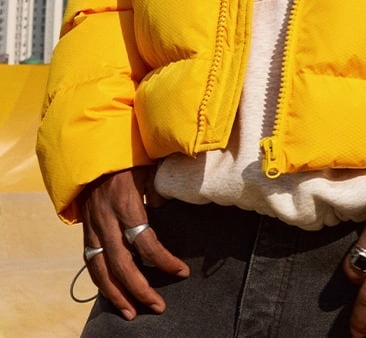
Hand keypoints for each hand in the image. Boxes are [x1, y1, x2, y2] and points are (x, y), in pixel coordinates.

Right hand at [81, 166, 189, 319]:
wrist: (93, 151)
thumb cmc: (128, 157)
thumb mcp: (147, 167)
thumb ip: (157, 188)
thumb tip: (163, 206)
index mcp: (125, 203)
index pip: (145, 242)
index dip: (163, 260)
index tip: (181, 272)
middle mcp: (106, 219)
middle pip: (121, 264)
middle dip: (140, 289)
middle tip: (158, 306)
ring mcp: (93, 226)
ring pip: (101, 270)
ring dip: (116, 295)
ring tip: (131, 313)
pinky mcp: (85, 230)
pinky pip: (90, 262)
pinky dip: (101, 282)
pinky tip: (113, 295)